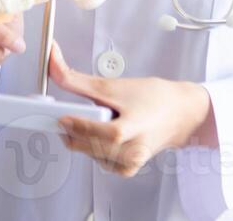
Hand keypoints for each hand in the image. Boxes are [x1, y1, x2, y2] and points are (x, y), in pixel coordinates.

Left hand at [47, 43, 215, 176]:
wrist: (180, 114)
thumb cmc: (153, 98)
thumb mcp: (114, 85)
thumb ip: (77, 79)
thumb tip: (52, 64)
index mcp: (134, 129)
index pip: (103, 133)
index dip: (79, 124)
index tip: (61, 115)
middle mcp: (133, 151)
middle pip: (91, 146)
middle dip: (73, 129)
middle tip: (66, 114)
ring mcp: (131, 162)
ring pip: (90, 154)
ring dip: (82, 138)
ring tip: (92, 120)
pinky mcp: (129, 168)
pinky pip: (98, 161)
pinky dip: (92, 148)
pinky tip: (99, 135)